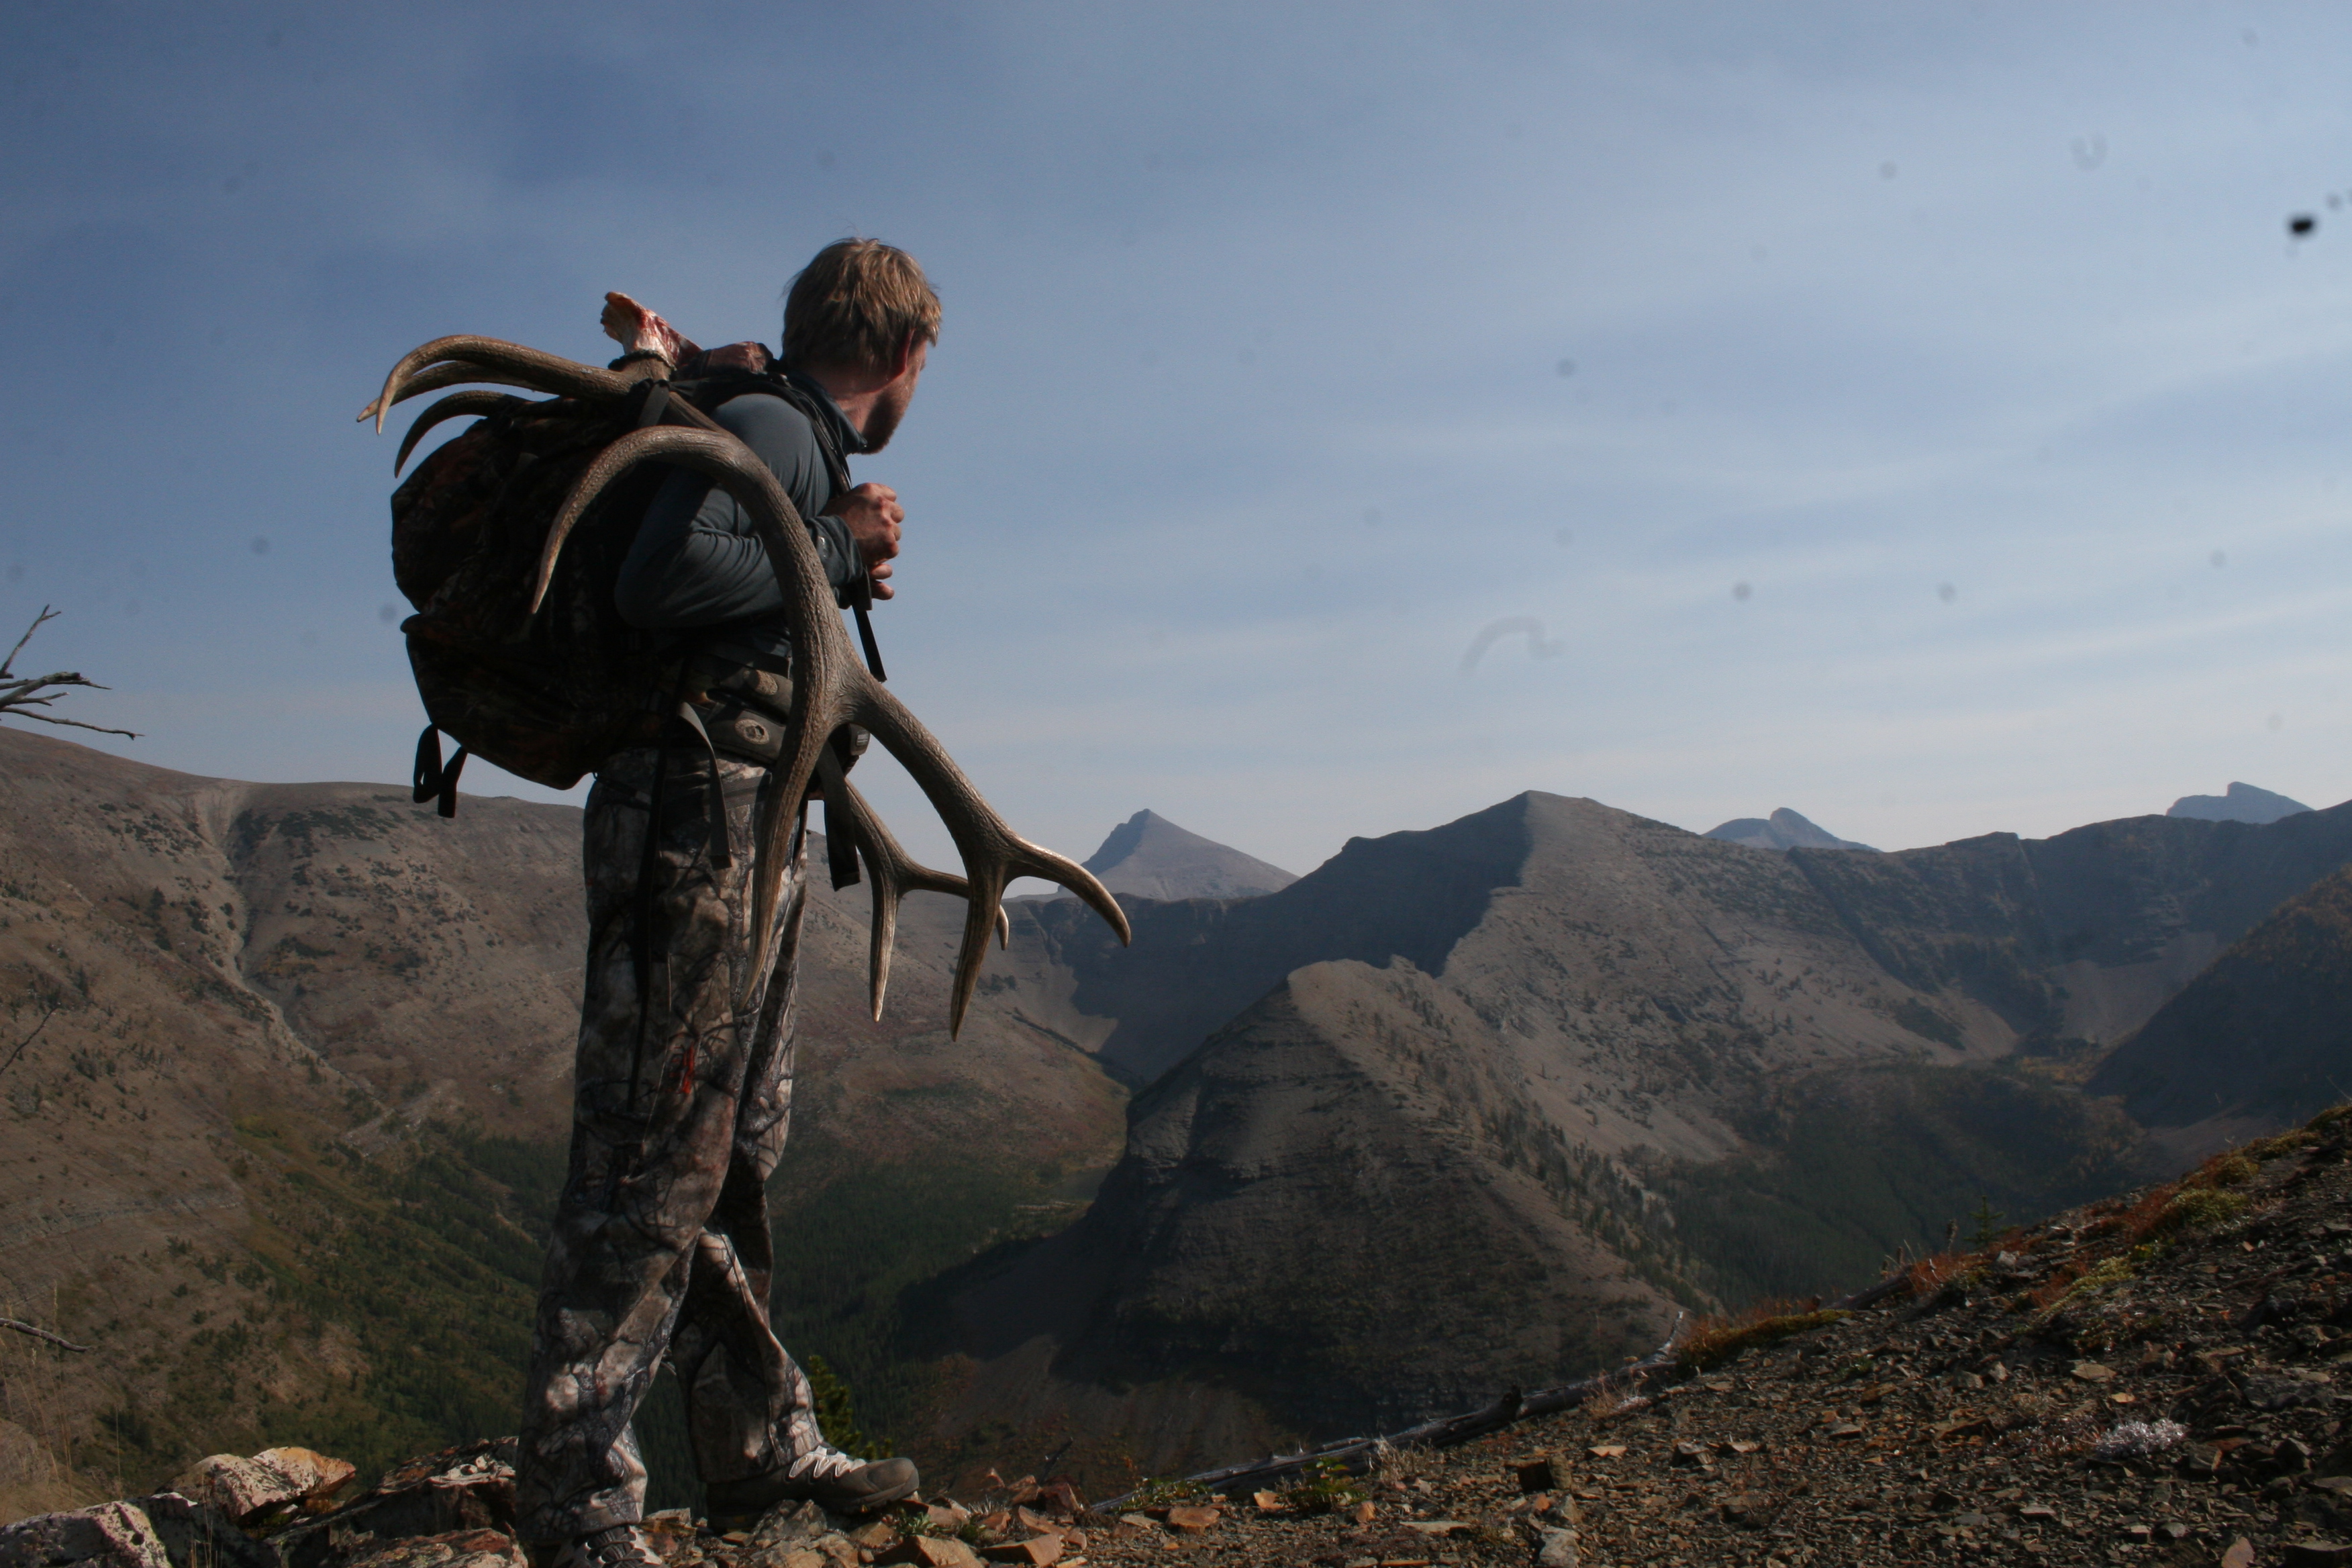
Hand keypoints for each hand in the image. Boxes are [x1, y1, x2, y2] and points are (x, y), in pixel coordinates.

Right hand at [823, 482, 901, 599]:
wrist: (826, 545)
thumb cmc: (827, 525)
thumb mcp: (839, 503)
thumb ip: (857, 501)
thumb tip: (864, 506)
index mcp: (869, 491)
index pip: (890, 495)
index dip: (884, 507)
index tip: (878, 515)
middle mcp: (881, 505)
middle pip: (898, 513)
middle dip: (888, 522)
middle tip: (874, 533)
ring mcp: (887, 524)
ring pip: (896, 533)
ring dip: (885, 539)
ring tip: (867, 546)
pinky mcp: (890, 543)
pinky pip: (892, 550)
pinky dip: (883, 554)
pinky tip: (869, 556)